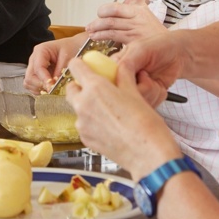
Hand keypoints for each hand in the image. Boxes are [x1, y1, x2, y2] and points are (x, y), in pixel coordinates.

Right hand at [24, 34, 86, 91]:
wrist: (74, 46)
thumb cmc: (71, 49)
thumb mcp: (68, 57)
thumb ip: (60, 70)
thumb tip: (53, 84)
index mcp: (41, 50)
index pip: (38, 68)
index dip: (44, 79)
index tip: (52, 87)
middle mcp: (34, 58)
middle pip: (30, 76)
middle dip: (40, 85)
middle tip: (52, 89)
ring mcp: (34, 66)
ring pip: (28, 82)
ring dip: (38, 88)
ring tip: (51, 89)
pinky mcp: (36, 73)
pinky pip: (31, 85)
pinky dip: (38, 89)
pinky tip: (49, 89)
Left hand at [65, 57, 180, 180]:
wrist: (148, 154)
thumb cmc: (145, 124)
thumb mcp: (135, 92)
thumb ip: (123, 76)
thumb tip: (120, 67)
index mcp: (95, 88)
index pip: (75, 66)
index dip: (80, 64)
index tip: (86, 67)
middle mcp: (83, 105)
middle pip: (71, 89)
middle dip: (80, 86)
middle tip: (97, 89)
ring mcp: (82, 124)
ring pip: (77, 108)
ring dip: (86, 105)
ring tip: (108, 110)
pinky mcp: (85, 139)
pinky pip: (83, 124)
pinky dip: (91, 121)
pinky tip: (109, 125)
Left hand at [85, 1, 165, 43]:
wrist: (165, 48)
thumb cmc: (151, 33)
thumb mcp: (145, 15)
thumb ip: (130, 10)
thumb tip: (109, 10)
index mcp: (141, 7)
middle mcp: (138, 15)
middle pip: (115, 9)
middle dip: (102, 11)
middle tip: (98, 15)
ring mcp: (135, 27)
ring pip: (110, 23)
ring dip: (96, 26)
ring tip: (90, 28)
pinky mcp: (132, 40)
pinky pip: (112, 35)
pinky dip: (100, 35)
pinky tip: (95, 36)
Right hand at [115, 31, 190, 105]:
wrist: (178, 55)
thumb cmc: (159, 46)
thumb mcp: (141, 49)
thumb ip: (127, 61)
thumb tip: (117, 75)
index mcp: (115, 66)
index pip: (107, 81)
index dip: (120, 84)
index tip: (132, 79)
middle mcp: (122, 79)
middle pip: (122, 96)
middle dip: (139, 88)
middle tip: (146, 76)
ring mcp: (134, 90)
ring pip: (136, 103)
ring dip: (151, 92)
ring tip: (154, 80)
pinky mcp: (145, 99)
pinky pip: (149, 106)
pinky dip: (158, 97)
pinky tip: (159, 87)